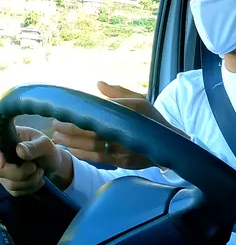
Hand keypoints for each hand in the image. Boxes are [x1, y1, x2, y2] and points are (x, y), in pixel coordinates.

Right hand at [0, 127, 72, 195]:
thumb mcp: (45, 145)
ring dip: (31, 180)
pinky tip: (38, 179)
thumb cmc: (47, 150)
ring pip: (10, 184)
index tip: (2, 165)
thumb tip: (20, 150)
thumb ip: (34, 147)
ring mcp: (3, 171)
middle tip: (35, 167)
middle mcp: (1, 157)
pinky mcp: (8, 183)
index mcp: (7, 141)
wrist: (52, 164)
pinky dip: (31, 187)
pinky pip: (16, 191)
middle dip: (22, 173)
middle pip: (1, 171)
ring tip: (39, 170)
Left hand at [51, 82, 184, 169]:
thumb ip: (118, 92)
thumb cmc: (151, 120)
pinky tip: (71, 150)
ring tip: (58, 138)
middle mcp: (129, 128)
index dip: (79, 114)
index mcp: (133, 110)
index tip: (63, 112)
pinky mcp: (124, 161)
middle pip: (93, 129)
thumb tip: (97, 84)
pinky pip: (99, 158)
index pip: (100, 111)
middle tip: (55, 125)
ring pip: (93, 145)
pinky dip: (83, 154)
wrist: (171, 143)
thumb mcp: (140, 101)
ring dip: (72, 142)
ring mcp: (126, 147)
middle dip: (70, 128)